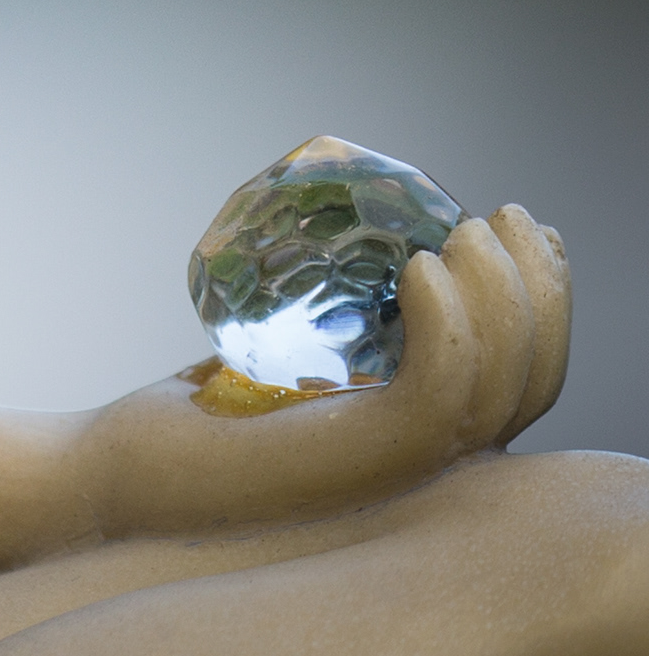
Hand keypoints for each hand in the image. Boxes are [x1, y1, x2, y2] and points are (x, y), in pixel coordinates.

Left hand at [65, 205, 569, 548]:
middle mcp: (429, 465)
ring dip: (499, 294)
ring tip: (453, 234)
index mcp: (423, 437)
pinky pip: (439, 392)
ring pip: (500, 385)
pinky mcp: (362, 457)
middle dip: (539, 288)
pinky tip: (416, 267)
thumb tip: (355, 202)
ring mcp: (399, 466)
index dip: (544, 302)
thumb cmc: (199, 411)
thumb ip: (333, 301)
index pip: (525, 380)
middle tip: (502, 211)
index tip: (522, 226)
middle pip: (532, 382)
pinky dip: (447, 324)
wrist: (125, 467)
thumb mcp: (285, 341)